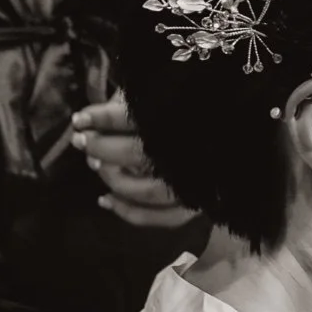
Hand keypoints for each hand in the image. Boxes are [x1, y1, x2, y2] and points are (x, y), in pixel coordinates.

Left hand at [71, 93, 195, 229]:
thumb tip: (88, 120)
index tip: (79, 119)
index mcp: (185, 116)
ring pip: (149, 191)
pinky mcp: (200, 204)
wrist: (233, 135)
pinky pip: (165, 218)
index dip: (104, 118)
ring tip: (95, 164)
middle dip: (103, 148)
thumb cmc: (187, 107)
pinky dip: (130, 213)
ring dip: (114, 179)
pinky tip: (104, 200)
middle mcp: (193, 151)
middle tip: (81, 140)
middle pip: (139, 154)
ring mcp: (197, 182)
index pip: (138, 117)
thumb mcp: (159, 93)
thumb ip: (129, 103)